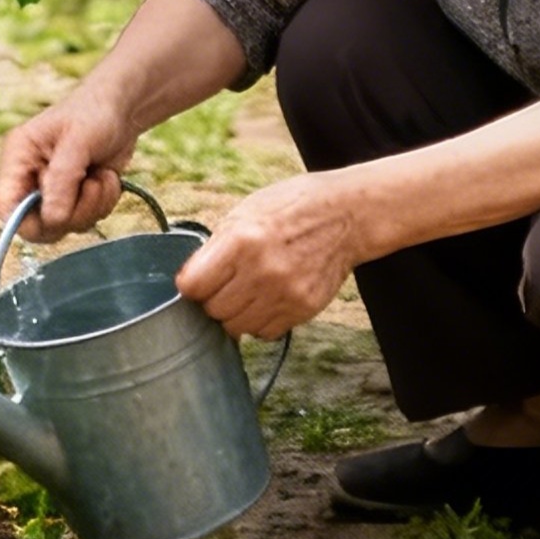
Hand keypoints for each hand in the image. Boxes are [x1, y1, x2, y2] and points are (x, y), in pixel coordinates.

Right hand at [0, 86, 139, 236]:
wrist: (123, 109)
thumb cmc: (94, 112)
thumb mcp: (78, 142)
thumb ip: (62, 180)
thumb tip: (52, 220)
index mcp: (18, 158)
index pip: (6, 206)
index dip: (25, 223)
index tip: (57, 219)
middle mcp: (31, 178)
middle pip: (37, 225)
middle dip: (71, 213)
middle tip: (91, 187)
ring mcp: (53, 191)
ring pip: (65, 226)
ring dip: (92, 206)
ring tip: (102, 176)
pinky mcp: (75, 198)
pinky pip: (85, 220)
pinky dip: (103, 204)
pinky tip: (107, 178)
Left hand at [174, 174, 356, 340]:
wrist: (348, 214)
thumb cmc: (294, 206)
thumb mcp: (247, 211)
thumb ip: (217, 246)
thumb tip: (191, 279)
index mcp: (241, 241)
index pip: (192, 287)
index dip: (191, 285)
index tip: (197, 280)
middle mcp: (261, 272)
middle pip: (213, 311)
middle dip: (213, 300)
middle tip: (226, 285)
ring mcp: (285, 294)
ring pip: (237, 327)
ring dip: (236, 314)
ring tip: (248, 292)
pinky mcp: (303, 309)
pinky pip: (265, 332)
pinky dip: (260, 321)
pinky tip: (268, 299)